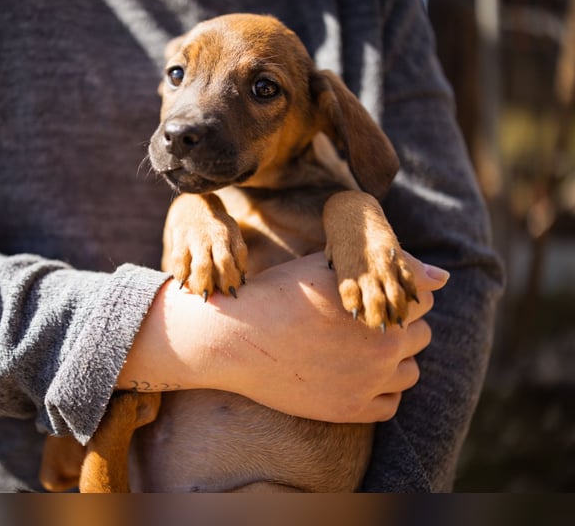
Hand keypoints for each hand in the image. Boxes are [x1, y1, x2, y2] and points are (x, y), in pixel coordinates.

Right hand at [119, 251, 446, 423]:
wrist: (234, 337)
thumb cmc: (276, 294)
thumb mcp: (327, 267)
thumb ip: (384, 268)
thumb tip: (442, 275)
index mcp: (378, 302)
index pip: (421, 298)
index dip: (398, 294)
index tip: (373, 298)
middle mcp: (381, 343)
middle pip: (420, 333)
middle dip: (399, 325)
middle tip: (360, 324)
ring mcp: (367, 380)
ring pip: (410, 370)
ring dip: (394, 359)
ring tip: (358, 351)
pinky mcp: (350, 409)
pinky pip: (391, 404)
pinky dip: (381, 391)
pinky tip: (355, 376)